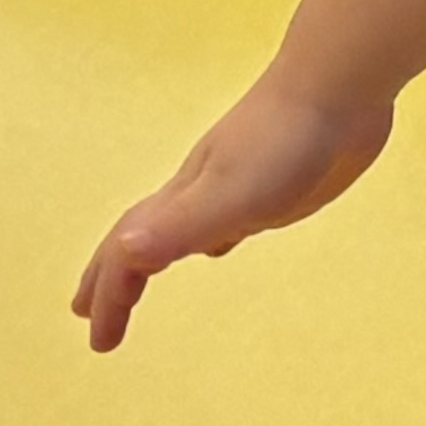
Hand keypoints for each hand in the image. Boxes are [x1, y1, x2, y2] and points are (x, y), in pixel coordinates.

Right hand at [73, 81, 390, 349]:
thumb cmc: (286, 140)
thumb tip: (124, 255)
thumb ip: (180, 226)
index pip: (128, 255)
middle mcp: (197, 192)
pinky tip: (222, 242)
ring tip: (140, 277)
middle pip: (138, 238)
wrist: (338, 84)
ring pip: (175, 226)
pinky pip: (223, 217)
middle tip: (87, 315)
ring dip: (150, 256)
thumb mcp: (231, 195)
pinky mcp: (271, 181)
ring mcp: (233, 183)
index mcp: (182, 200)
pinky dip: (209, 237)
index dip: (109, 297)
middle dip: (109, 279)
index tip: (98, 341)